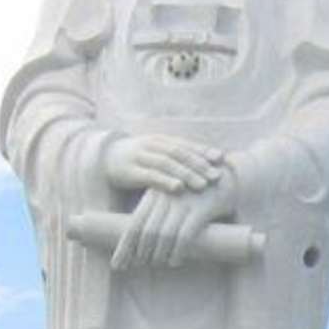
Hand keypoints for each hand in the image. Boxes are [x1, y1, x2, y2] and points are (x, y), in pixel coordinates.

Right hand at [105, 133, 224, 194]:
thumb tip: (211, 166)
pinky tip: (178, 188)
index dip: (204, 150)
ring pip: (166, 163)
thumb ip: (179, 158)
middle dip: (199, 164)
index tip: (221, 159)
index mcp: (163, 140)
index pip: (186, 144)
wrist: (107, 158)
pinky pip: (149, 175)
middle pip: (179, 153)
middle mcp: (153, 145)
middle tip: (216, 177)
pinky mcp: (130, 171)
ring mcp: (140, 157)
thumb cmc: (141, 159)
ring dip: (186, 174)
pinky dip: (165, 181)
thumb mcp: (159, 154)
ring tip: (202, 185)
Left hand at [111, 175, 240, 269]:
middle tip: (136, 266)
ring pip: (163, 234)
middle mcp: (165, 198)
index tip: (118, 264)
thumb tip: (145, 244)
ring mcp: (182, 203)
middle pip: (145, 230)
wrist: (228, 175)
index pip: (133, 224)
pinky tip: (176, 261)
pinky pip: (185, 235)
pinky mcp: (200, 208)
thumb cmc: (197, 193)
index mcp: (154, 195)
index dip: (124, 246)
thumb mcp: (173, 198)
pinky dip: (178, 251)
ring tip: (158, 264)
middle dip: (138, 253)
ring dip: (158, 254)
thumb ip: (160, 215)